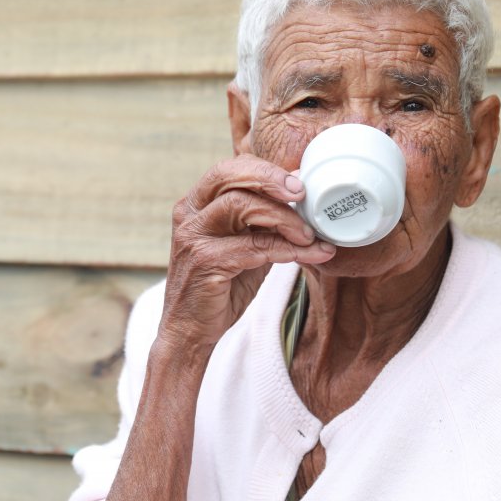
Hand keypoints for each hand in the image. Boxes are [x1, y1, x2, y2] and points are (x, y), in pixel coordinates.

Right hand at [161, 154, 334, 352]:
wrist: (190, 331)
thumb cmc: (220, 286)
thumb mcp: (243, 246)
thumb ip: (263, 223)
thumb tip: (304, 201)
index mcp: (196, 203)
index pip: (229, 169)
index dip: (265, 169)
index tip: (299, 180)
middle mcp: (189, 213)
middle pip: (228, 175)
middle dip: (270, 179)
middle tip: (303, 193)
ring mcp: (193, 237)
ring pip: (240, 205)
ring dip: (283, 218)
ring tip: (309, 235)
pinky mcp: (205, 262)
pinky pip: (253, 246)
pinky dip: (288, 249)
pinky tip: (310, 255)